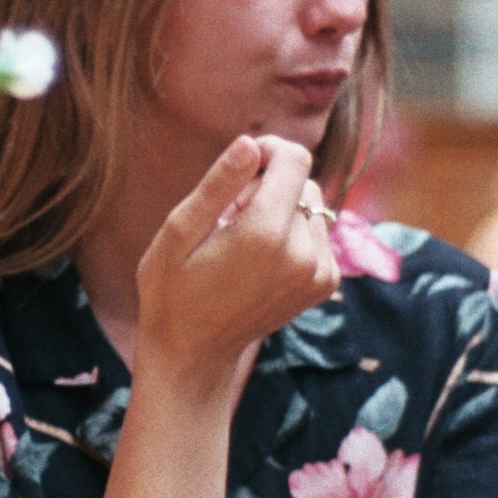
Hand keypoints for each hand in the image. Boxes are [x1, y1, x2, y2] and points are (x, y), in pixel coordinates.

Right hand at [134, 136, 338, 399]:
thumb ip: (218, 185)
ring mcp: (319, 271)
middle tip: (229, 218)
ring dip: (281, 211)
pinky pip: (318, 233)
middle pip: (303, 181)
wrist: (193, 353)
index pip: (294, 159)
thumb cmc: (172, 290)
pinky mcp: (325, 282)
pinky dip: (293, 234)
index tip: (240, 167)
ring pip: (313, 206)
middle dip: (269, 186)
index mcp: (264, 234)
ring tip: (243, 241)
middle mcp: (303, 253)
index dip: (267, 151)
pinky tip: (261, 258)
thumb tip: (251, 144)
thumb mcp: (178, 232)